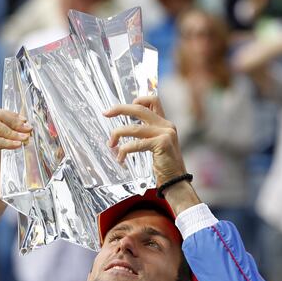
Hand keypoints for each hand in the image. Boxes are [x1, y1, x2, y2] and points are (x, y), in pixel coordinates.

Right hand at [0, 108, 31, 230]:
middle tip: (27, 128)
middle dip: (14, 117)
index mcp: (3, 139)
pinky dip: (8, 141)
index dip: (15, 113)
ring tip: (25, 139)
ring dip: (13, 129)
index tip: (28, 122)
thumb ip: (33, 155)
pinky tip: (19, 147)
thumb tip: (58, 150)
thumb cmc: (11, 187)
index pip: (2, 115)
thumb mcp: (25, 166)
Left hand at [103, 96, 199, 214]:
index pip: (153, 100)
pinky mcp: (162, 144)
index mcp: (165, 123)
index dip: (138, 99)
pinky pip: (136, 144)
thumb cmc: (164, 166)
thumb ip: (148, 135)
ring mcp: (165, 134)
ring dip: (117, 134)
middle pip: (139, 108)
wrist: (176, 181)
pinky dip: (124, 151)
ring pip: (133, 128)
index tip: (123, 108)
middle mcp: (166, 125)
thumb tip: (128, 129)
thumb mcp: (158, 146)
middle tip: (105, 113)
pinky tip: (120, 158)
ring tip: (111, 144)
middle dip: (119, 109)